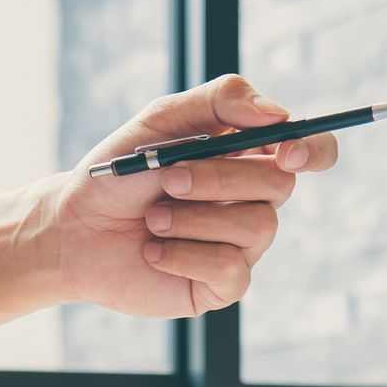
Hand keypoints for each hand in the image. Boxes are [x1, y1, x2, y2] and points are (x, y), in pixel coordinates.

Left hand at [54, 74, 339, 316]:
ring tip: (153, 219)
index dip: (313, 149)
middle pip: (280, 185)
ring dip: (194, 218)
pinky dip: (184, 255)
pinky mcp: (222, 286)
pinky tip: (153, 252)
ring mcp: (241, 246)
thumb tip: (277, 113)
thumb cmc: (120, 173)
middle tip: (167, 180)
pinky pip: (231, 270)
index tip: (287, 151)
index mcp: (247, 157)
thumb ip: (220, 101)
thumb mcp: (161, 121)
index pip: (311, 150)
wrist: (73, 229)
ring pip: (257, 227)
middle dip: (219, 178)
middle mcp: (254, 201)